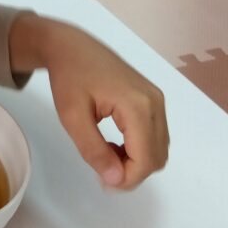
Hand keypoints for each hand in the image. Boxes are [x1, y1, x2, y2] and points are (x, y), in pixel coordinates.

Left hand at [10, 14, 168, 189]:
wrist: (71, 46)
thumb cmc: (68, 78)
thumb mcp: (72, 117)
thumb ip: (94, 150)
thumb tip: (116, 180)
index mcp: (138, 106)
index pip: (146, 160)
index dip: (127, 180)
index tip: (101, 181)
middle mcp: (155, 103)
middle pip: (157, 158)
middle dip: (132, 172)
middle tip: (101, 168)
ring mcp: (157, 99)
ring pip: (159, 149)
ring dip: (136, 161)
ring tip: (104, 152)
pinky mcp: (153, 99)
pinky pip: (155, 136)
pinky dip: (139, 148)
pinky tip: (114, 143)